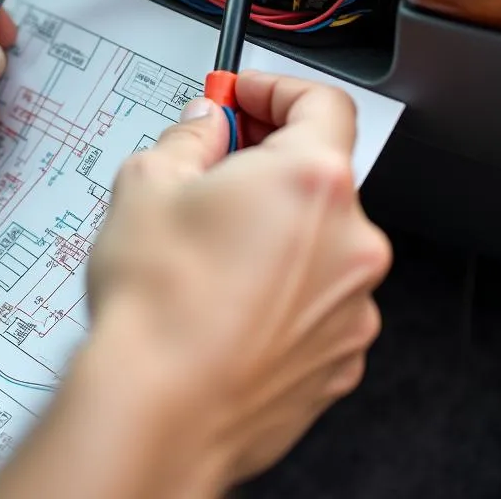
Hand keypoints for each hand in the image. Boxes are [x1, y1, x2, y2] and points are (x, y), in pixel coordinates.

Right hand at [80, 73, 390, 493]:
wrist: (159, 413)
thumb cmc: (156, 304)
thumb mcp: (147, 182)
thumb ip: (189, 136)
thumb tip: (205, 125)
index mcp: (312, 181)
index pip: (322, 102)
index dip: (278, 88)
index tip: (245, 96)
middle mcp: (351, 241)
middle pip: (321, 172)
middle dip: (268, 159)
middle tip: (216, 164)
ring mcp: (353, 305)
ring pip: (318, 239)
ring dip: (276, 226)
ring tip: (210, 244)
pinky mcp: (341, 356)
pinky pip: (319, 297)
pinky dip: (284, 284)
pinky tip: (228, 296)